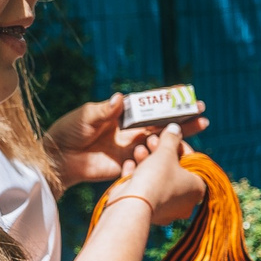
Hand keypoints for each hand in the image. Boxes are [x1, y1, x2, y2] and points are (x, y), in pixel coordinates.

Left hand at [45, 95, 209, 185]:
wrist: (58, 159)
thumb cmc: (69, 131)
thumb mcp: (86, 117)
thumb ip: (104, 110)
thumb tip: (120, 98)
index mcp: (122, 114)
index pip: (149, 106)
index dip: (167, 101)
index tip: (185, 94)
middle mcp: (130, 130)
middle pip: (162, 123)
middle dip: (183, 118)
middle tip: (203, 112)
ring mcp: (131, 148)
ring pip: (161, 141)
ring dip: (180, 136)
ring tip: (200, 128)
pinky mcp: (128, 165)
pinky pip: (150, 161)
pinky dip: (164, 158)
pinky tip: (181, 153)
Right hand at [100, 128, 205, 226]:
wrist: (133, 204)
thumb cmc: (156, 177)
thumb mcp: (166, 152)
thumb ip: (171, 138)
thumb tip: (176, 128)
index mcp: (197, 188)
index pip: (193, 163)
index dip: (179, 147)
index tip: (169, 138)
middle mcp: (185, 202)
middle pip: (174, 171)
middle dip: (160, 153)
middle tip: (152, 141)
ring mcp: (167, 210)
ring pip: (158, 180)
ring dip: (147, 162)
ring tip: (139, 150)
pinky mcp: (149, 213)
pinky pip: (146, 191)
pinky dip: (138, 177)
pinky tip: (130, 164)